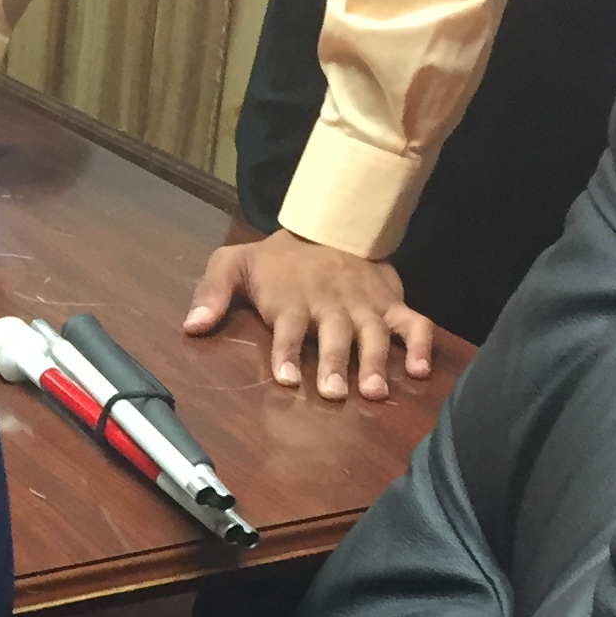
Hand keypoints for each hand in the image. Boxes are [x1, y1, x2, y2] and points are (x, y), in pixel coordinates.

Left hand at [182, 229, 435, 401]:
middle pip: (335, 336)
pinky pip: (415, 323)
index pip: (288, 327)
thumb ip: (212, 291)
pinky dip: (423, 345)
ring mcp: (365, 305)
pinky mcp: (392, 304)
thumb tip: (192, 325)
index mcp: (292, 299)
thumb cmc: (279, 258)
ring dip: (376, 362)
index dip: (287, 352)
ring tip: (374, 391)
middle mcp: (331, 304)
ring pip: (374, 334)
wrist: (332, 223)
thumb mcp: (235, 263)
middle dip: (335, 364)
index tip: (286, 377)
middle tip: (334, 393)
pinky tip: (422, 370)